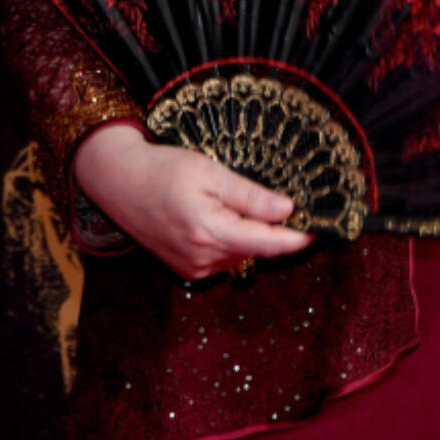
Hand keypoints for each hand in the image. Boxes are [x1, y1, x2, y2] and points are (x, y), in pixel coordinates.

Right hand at [73, 121, 313, 280]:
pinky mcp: (186, 269)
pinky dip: (231, 240)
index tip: (321, 228)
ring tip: (235, 202)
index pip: (268, 243)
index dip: (298, 237)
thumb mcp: (210, 172)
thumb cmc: (164, 169)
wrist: (119, 182)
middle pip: (256, 249)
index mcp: (211, 232)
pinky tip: (218, 216)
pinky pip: (223, 257)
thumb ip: (250, 196)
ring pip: (241, 254)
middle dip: (274, 230)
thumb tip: (288, 210)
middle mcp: (203, 258)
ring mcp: (193, 268)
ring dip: (250, 234)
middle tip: (286, 203)